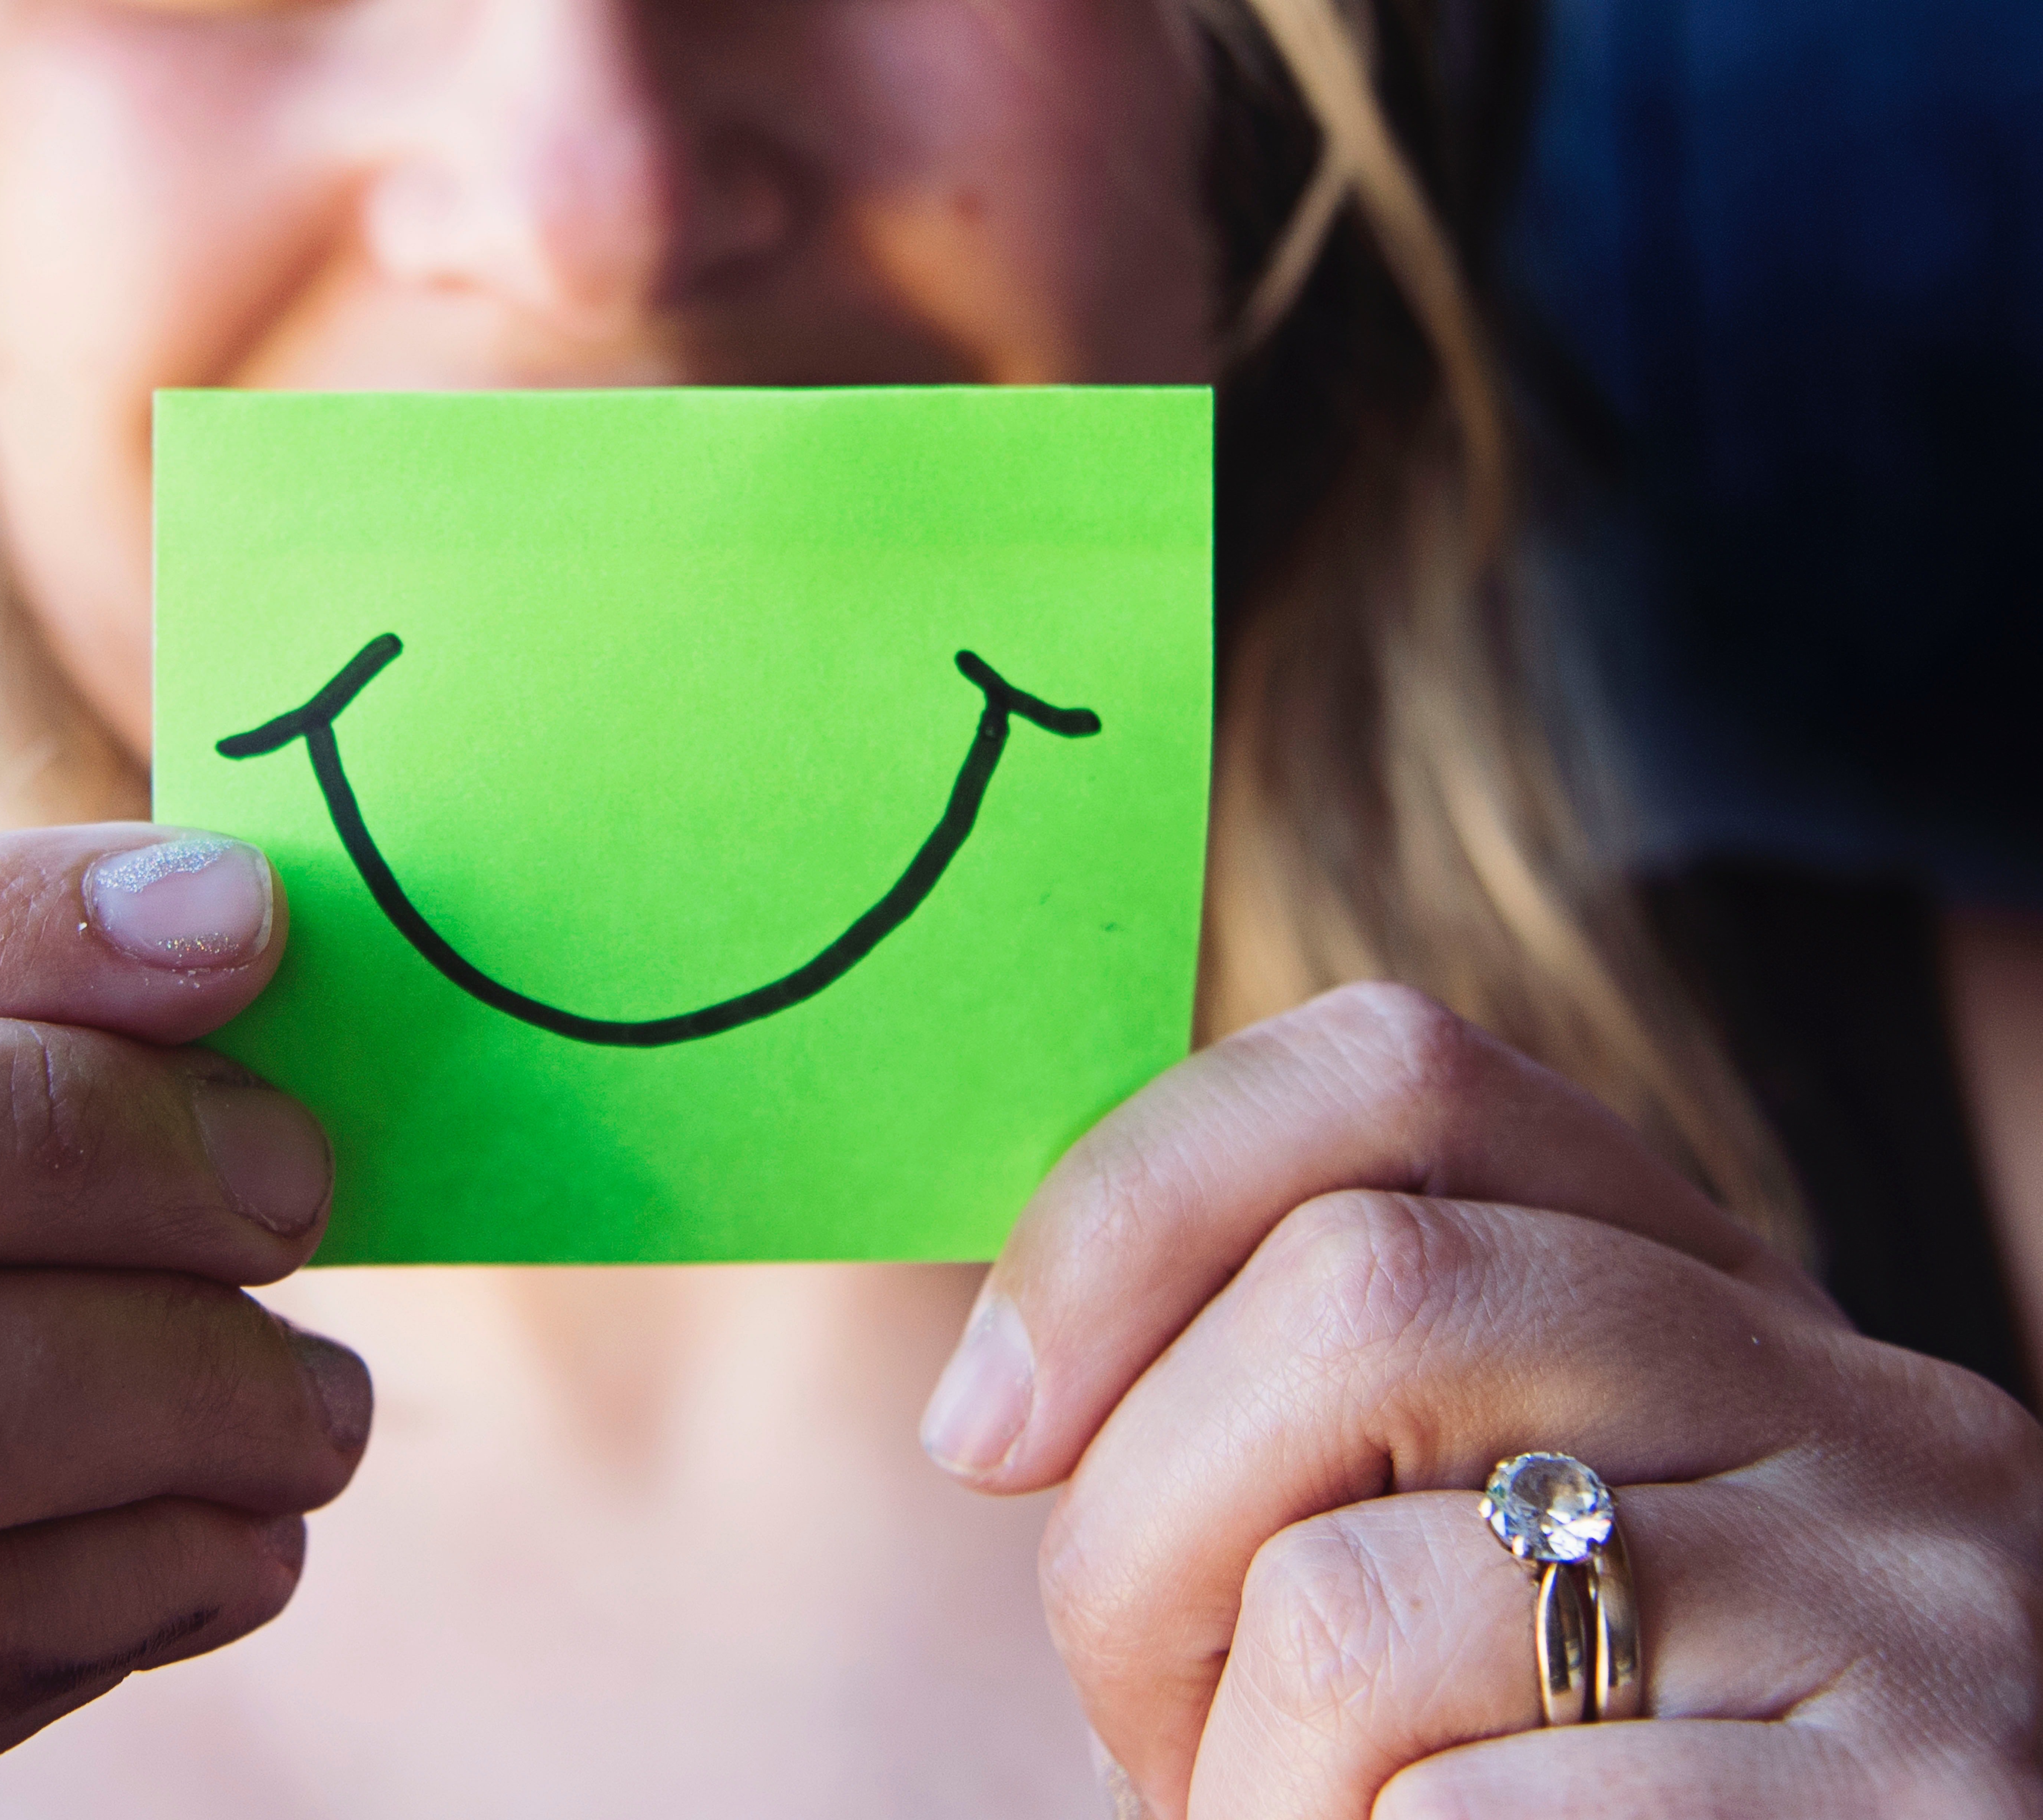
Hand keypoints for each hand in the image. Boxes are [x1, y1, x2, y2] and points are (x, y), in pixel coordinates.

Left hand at [925, 984, 2042, 1816]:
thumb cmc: (1542, 1774)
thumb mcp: (1461, 1540)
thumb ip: (1313, 1410)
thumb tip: (1004, 1383)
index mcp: (1714, 1296)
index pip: (1393, 1071)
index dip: (1130, 1211)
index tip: (986, 1423)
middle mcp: (1856, 1400)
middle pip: (1352, 1300)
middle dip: (1135, 1540)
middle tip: (1133, 1718)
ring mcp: (1909, 1607)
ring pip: (1359, 1606)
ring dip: (1233, 1773)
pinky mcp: (1917, 1812)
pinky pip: (1466, 1815)